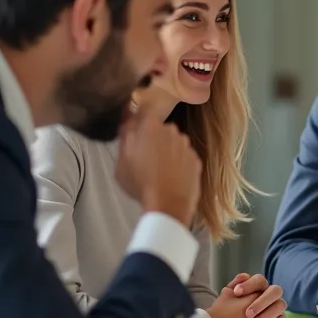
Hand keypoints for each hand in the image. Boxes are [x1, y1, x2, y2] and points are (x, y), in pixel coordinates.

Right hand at [114, 102, 200, 224]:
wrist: (168, 204)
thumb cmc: (140, 183)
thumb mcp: (121, 162)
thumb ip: (125, 138)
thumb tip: (128, 123)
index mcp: (150, 126)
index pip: (143, 113)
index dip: (138, 123)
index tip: (135, 134)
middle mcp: (171, 130)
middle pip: (159, 130)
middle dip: (153, 140)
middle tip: (144, 159)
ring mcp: (186, 145)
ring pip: (173, 144)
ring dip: (167, 152)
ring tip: (159, 172)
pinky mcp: (196, 159)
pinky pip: (184, 157)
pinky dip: (179, 164)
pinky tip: (172, 178)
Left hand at [225, 273, 287, 317]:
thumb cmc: (225, 311)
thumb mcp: (227, 296)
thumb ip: (236, 284)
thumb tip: (245, 277)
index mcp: (258, 287)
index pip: (260, 280)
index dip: (250, 285)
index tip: (237, 292)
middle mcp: (269, 297)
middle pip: (276, 291)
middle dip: (262, 302)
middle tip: (247, 314)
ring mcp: (274, 310)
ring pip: (280, 308)